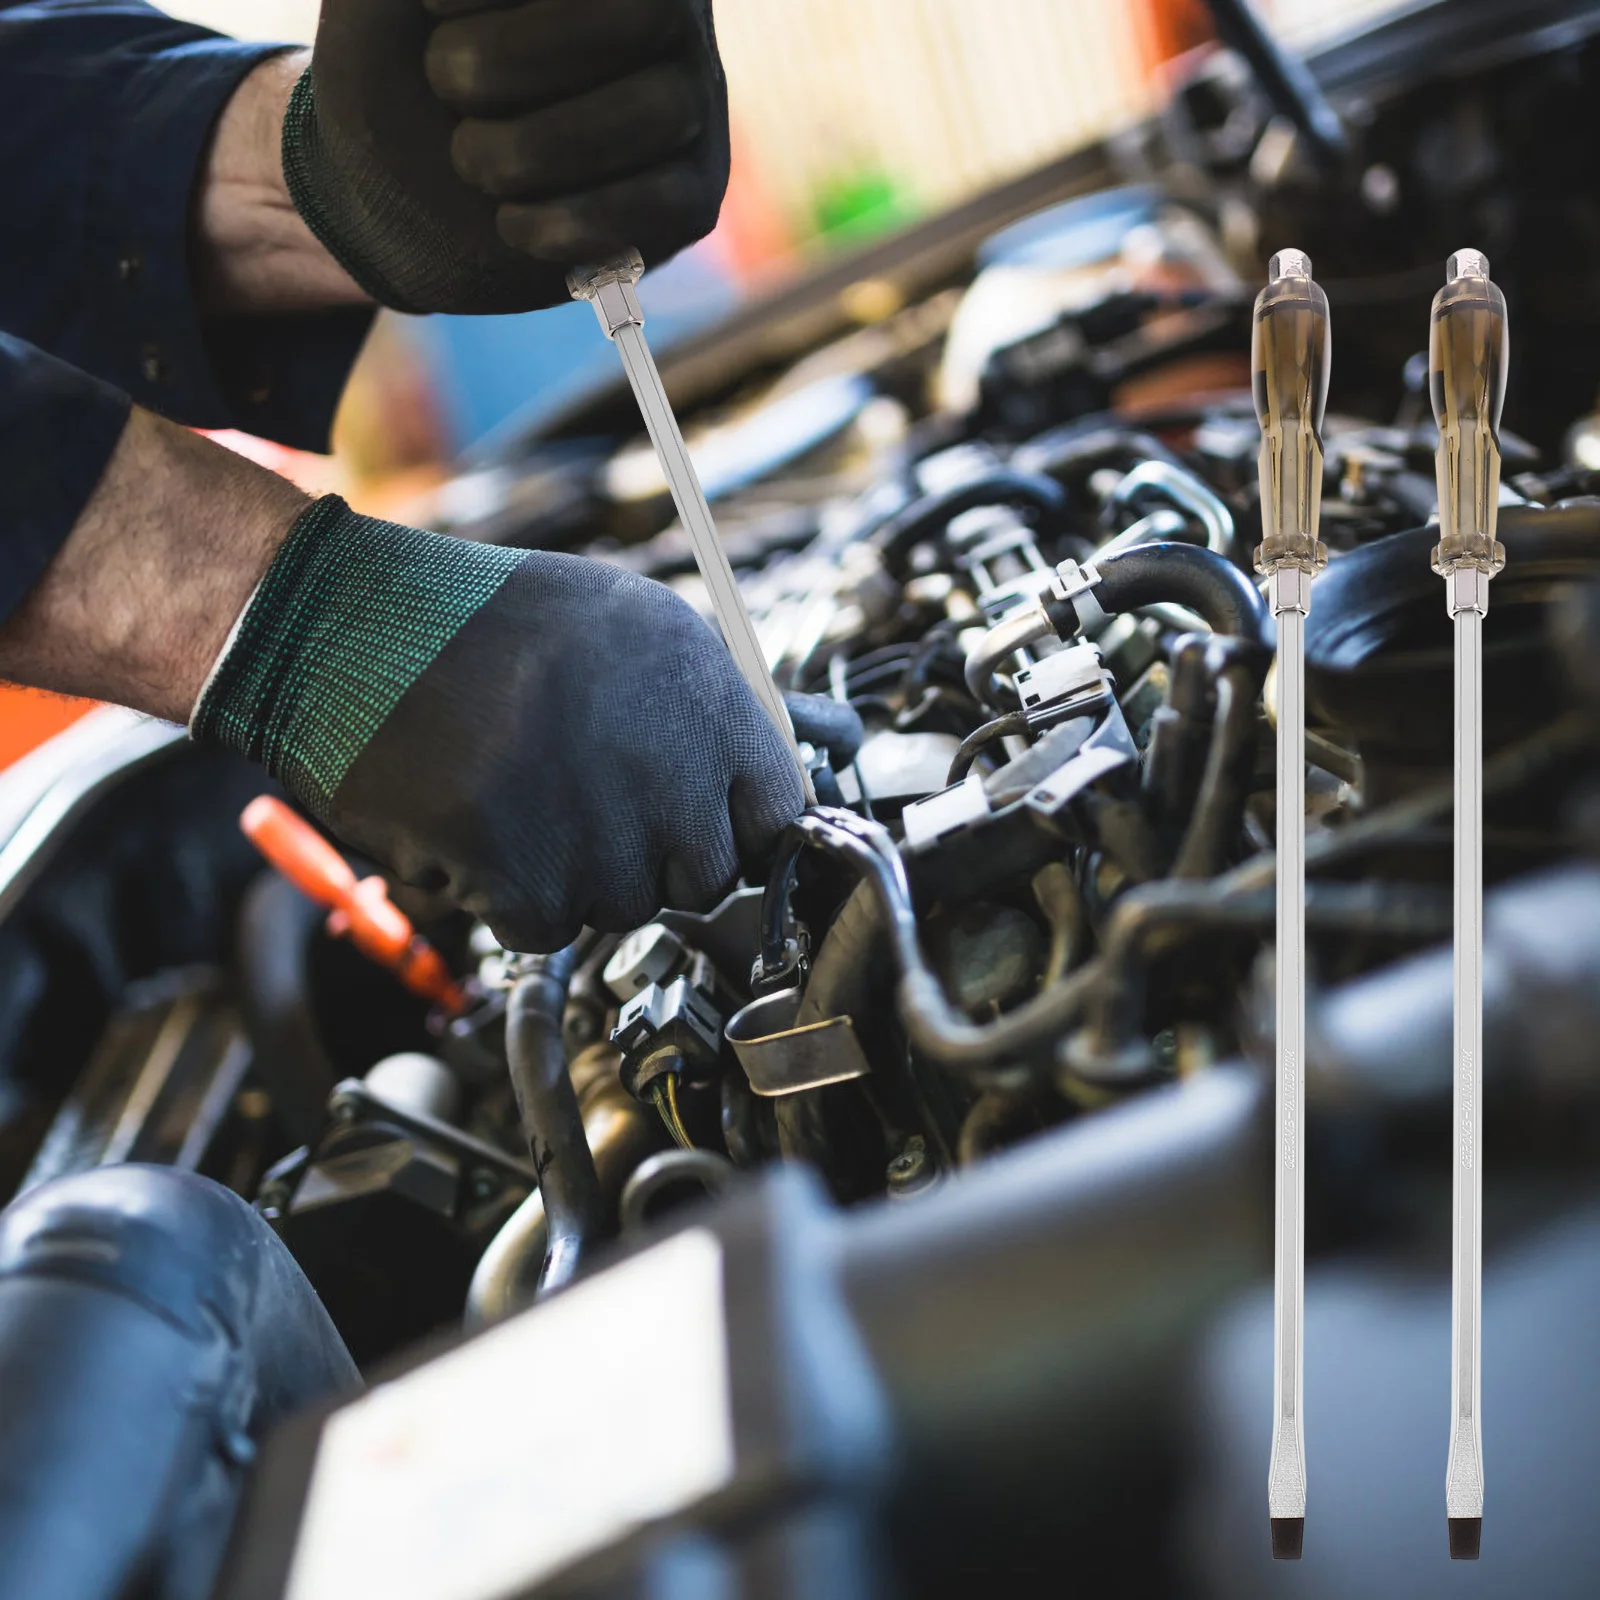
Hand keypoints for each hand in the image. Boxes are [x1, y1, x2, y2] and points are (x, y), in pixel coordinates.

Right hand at [193, 498, 801, 950]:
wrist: (349, 631)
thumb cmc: (488, 620)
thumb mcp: (633, 624)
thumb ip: (716, 701)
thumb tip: (806, 752)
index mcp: (707, 696)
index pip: (781, 812)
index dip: (741, 827)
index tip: (712, 827)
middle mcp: (669, 767)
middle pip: (706, 875)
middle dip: (657, 854)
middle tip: (593, 802)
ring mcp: (601, 830)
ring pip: (623, 904)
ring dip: (577, 871)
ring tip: (523, 792)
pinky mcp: (528, 880)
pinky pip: (549, 926)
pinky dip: (514, 894)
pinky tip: (483, 825)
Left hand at [284, 0, 728, 313]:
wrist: (408, 185)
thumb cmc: (406, 69)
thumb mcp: (402, 5)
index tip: (431, 6)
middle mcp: (673, 13)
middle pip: (653, 13)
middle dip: (521, 58)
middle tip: (448, 84)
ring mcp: (697, 105)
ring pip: (665, 108)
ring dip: (541, 144)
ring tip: (472, 160)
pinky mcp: (695, 195)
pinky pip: (665, 202)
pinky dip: (573, 220)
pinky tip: (510, 222)